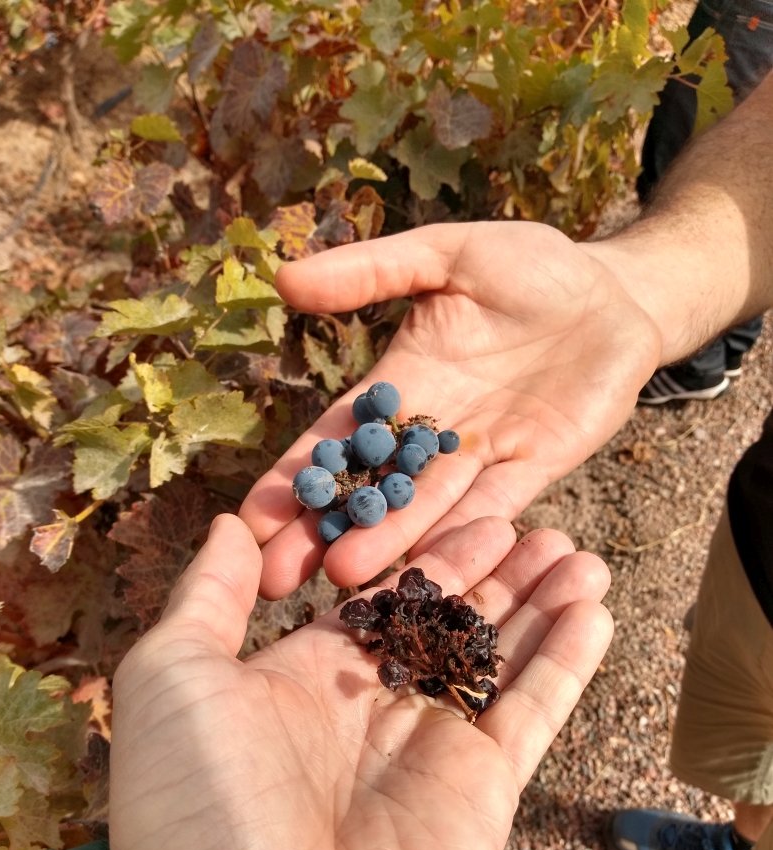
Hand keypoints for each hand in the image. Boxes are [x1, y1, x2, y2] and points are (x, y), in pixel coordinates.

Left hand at [110, 511, 612, 849]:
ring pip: (497, 657)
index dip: (425, 552)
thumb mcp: (172, 680)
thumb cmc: (198, 812)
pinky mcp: (482, 792)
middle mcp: (373, 707)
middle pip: (447, 620)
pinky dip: (566, 662)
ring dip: (539, 604)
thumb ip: (211, 596)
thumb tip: (237, 521)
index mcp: (307, 675)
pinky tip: (593, 608)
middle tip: (537, 522)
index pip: (380, 595)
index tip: (466, 507)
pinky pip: (532, 711)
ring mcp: (431, 750)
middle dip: (492, 571)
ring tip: (577, 552)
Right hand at [240, 221, 661, 598]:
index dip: (292, 478)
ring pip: (426, 509)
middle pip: (369, 490)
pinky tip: (424, 573)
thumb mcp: (446, 255)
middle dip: (323, 533)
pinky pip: (492, 510)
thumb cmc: (530, 266)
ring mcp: (480, 457)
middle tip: (277, 579)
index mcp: (400, 384)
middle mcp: (430, 432)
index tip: (247, 523)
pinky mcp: (531, 472)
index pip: (335, 439)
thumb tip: (283, 278)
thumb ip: (372, 273)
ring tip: (341, 580)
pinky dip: (461, 539)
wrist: (616, 296)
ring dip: (386, 545)